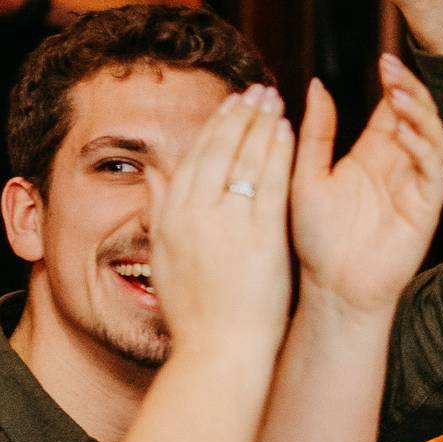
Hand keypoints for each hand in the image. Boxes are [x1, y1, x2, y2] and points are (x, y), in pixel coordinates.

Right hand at [146, 87, 295, 359]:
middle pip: (218, 148)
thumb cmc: (195, 314)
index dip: (213, 126)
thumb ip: (160, 212)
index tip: (229, 105)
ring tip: (274, 99)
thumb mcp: (163, 259)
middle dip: (238, 113)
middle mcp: (196, 214)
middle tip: (255, 90)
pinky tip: (288, 130)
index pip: (193, 157)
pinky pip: (271, 181)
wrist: (221, 352)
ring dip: (261, 122)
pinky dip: (278, 151)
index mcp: (170, 218)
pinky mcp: (261, 235)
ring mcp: (229, 223)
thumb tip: (153, 174)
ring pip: (245, 157)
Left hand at [289, 53, 442, 316]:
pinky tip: (404, 133)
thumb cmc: (315, 236)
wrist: (331, 287)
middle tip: (393, 68)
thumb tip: (317, 85)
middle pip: (417, 115)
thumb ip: (317, 133)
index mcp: (373, 153)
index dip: (394, 82)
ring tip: (399, 95)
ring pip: (431, 137)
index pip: (393, 108)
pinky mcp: (425, 207)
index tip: (384, 59)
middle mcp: (399, 164)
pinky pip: (433, 170)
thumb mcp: (306, 174)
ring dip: (419, 114)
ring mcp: (415, 184)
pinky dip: (423, 148)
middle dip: (409, 89)